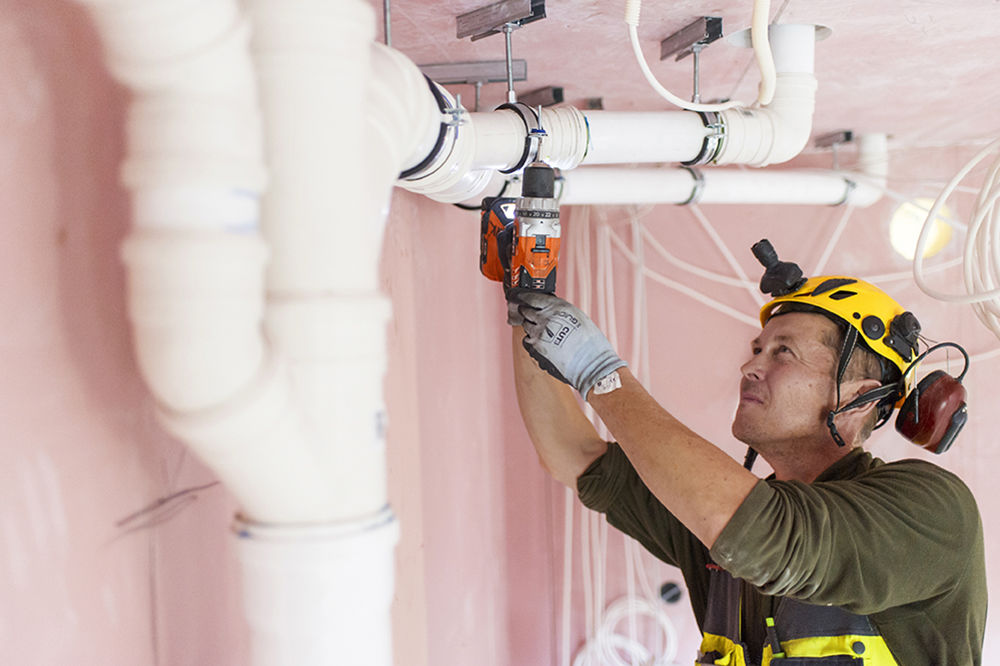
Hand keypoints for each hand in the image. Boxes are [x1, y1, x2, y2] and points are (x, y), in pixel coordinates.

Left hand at [510, 292, 625, 398]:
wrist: (592, 364)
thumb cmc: (590, 342)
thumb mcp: (577, 317)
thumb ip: (560, 312)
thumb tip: (547, 310)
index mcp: (558, 306)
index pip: (533, 297)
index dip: (525, 297)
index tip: (521, 297)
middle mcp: (546, 317)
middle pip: (526, 311)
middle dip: (526, 312)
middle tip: (527, 313)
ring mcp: (539, 332)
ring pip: (526, 325)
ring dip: (530, 327)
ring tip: (542, 332)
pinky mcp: (536, 347)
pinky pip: (526, 340)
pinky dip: (531, 341)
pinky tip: (541, 344)